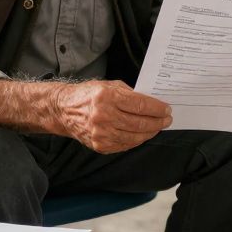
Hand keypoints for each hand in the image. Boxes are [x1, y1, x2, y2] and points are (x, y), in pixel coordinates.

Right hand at [49, 80, 171, 153]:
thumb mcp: (109, 86)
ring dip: (150, 132)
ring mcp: (101, 133)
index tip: (167, 109)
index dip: (157, 108)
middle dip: (158, 122)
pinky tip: (143, 134)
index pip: (140, 105)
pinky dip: (137, 140)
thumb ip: (130, 94)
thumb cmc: (88, 95)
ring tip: (157, 127)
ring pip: (135, 137)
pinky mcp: (100, 145)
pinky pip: (125, 145)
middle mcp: (103, 116)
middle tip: (167, 119)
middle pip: (140, 122)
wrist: (64, 110)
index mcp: (107, 97)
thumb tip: (152, 103)